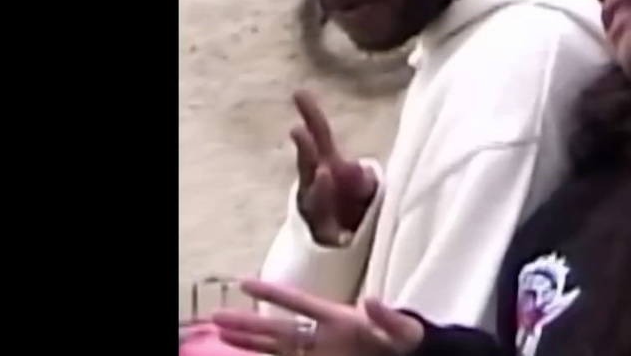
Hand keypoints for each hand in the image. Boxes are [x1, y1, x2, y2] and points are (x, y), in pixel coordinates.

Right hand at [212, 279, 422, 355]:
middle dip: (247, 322)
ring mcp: (321, 352)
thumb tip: (370, 299)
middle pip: (278, 328)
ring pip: (277, 346)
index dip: (273, 294)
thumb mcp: (405, 330)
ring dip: (250, 342)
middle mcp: (324, 334)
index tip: (245, 282)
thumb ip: (388, 316)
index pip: (299, 303)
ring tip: (222, 334)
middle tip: (217, 316)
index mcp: (340, 318)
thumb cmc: (413, 342)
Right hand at [290, 90, 376, 245]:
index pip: (319, 135)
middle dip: (304, 149)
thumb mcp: (357, 177)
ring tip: (324, 173)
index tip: (299, 92)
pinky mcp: (326, 237)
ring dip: (319, 187)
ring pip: (315, 199)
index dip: (310, 113)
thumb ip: (358, 172)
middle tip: (299, 131)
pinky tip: (344, 238)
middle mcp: (313, 185)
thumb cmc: (349, 196)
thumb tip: (358, 170)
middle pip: (307, 165)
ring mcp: (315, 211)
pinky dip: (337, 236)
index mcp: (324, 163)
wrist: (335, 238)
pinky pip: (333, 236)